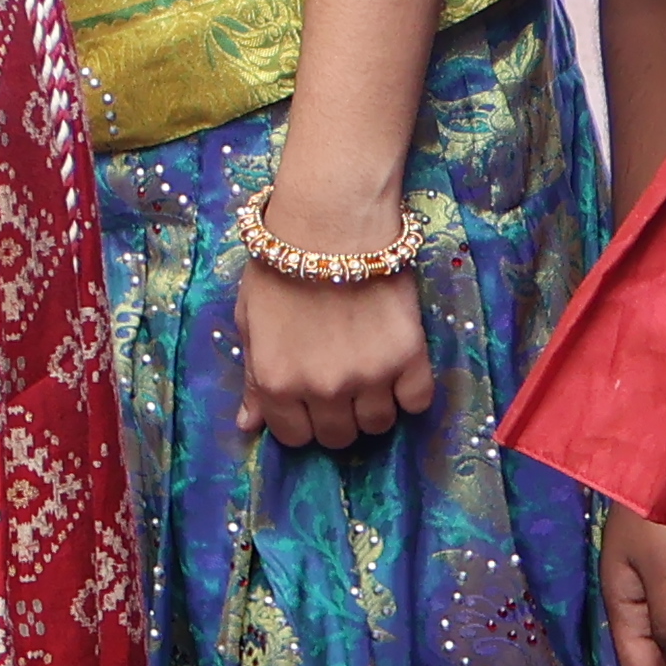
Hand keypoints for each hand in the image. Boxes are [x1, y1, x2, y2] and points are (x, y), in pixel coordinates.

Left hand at [232, 251, 438, 449]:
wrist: (330, 228)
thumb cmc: (279, 270)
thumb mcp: (249, 324)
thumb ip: (252, 379)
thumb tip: (248, 426)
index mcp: (277, 382)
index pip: (294, 436)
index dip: (300, 421)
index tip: (306, 402)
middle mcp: (322, 388)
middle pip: (338, 437)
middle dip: (335, 417)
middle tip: (338, 385)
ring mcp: (369, 376)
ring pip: (378, 424)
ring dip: (372, 407)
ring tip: (367, 374)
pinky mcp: (409, 357)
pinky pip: (417, 402)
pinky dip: (408, 393)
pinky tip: (396, 370)